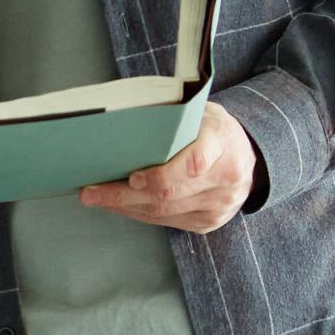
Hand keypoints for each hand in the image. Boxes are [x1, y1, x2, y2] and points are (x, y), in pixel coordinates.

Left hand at [77, 101, 260, 233]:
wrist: (243, 154)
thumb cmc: (209, 129)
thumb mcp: (196, 112)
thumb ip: (168, 120)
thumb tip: (118, 127)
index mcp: (222, 141)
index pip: (194, 162)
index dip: (162, 174)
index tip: (133, 177)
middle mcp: (227, 177)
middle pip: (170, 193)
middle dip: (124, 195)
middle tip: (91, 192)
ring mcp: (220, 204)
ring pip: (164, 212)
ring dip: (125, 206)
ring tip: (96, 198)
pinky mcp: (209, 222)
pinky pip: (167, 222)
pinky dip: (138, 214)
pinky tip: (119, 205)